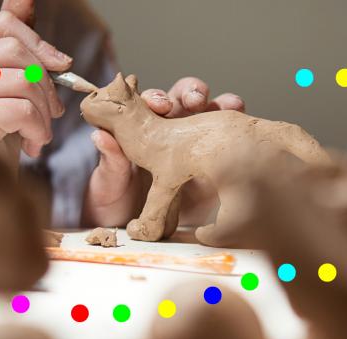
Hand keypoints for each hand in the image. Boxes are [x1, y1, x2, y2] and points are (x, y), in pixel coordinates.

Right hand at [0, 0, 71, 164]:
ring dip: (44, 113)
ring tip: (38, 132)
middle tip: (53, 111)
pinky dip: (37, 130)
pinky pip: (21, 109)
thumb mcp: (8, 84)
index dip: (39, 43)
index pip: (3, 24)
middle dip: (46, 84)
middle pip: (15, 51)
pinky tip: (31, 145)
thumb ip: (14, 43)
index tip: (61, 65)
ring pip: (23, 81)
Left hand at [82, 77, 244, 226]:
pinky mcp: (214, 167)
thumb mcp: (106, 185)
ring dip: (222, 105)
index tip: (159, 103)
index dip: (156, 98)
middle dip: (192, 93)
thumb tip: (100, 136)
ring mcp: (194, 148)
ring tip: (231, 104)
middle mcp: (170, 132)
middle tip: (195, 99)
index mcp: (141, 129)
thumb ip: (110, 162)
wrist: (134, 236)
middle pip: (184, 101)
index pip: (150, 104)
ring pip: (211, 116)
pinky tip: (246, 129)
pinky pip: (229, 148)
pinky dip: (240, 134)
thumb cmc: (114, 204)